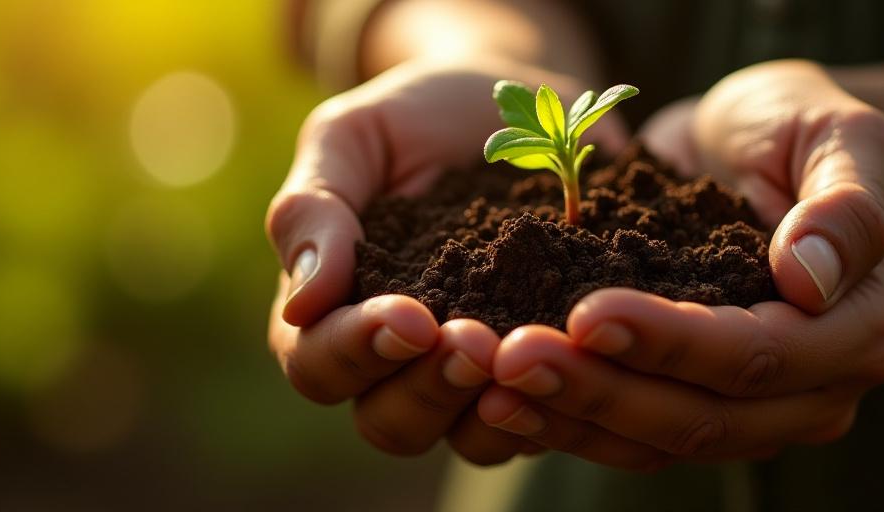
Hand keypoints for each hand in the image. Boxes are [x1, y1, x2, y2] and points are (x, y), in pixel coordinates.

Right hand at [265, 59, 625, 463]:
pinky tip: (581, 359)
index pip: (318, 366)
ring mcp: (475, 376)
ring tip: (523, 354)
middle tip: (474, 342)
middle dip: (428, 387)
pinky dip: (561, 397)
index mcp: (334, 313)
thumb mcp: (352, 137)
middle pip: (391, 422)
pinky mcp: (545, 368)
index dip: (356, 351)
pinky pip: (548, 414)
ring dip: (491, 408)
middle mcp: (399, 362)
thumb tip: (303, 303)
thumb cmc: (415, 119)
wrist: (517, 106)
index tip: (407, 315)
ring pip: (467, 438)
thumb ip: (314, 208)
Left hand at [474, 59, 883, 466]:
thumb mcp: (841, 134)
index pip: (758, 355)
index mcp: (858, 333)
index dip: (672, 343)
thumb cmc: (798, 126)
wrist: (751, 142)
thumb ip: (845, 203)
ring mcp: (750, 410)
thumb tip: (811, 278)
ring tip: (491, 382)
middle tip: (512, 356)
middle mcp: (811, 391)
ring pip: (655, 441)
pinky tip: (500, 397)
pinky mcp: (691, 404)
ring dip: (570, 415)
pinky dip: (565, 419)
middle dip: (602, 390)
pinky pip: (628, 434)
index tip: (589, 312)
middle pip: (702, 418)